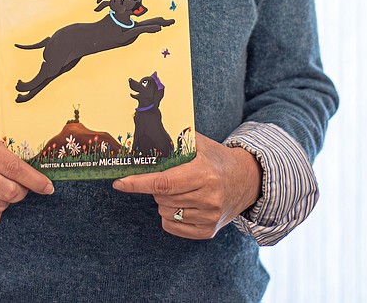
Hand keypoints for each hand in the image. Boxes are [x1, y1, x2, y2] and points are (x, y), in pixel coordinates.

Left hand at [112, 132, 260, 239]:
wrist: (247, 181)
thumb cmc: (218, 160)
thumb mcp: (201, 144)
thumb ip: (176, 139)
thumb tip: (145, 135)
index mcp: (204, 174)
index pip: (163, 182)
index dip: (138, 183)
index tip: (119, 182)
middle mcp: (208, 198)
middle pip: (162, 198)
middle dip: (155, 188)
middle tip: (168, 177)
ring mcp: (209, 217)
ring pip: (165, 212)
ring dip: (163, 201)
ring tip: (180, 190)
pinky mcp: (208, 231)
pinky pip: (172, 226)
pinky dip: (169, 215)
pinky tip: (181, 204)